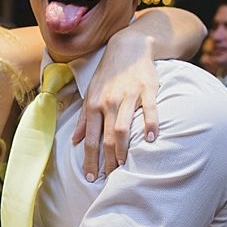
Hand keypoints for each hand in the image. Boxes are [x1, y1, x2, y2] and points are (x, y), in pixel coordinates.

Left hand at [73, 30, 158, 179]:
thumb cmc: (107, 75)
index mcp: (93, 105)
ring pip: (123, 128)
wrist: (127, 47)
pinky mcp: (147, 89)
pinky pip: (149, 109)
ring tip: (124, 166)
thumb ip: (84, 119)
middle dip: (106, 161)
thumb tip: (75, 141)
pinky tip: (152, 140)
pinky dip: (150, 124)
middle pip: (106, 138)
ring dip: (123, 149)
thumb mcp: (90, 94)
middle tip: (109, 179)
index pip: (90, 139)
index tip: (91, 177)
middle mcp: (108, 102)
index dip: (90, 159)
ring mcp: (128, 96)